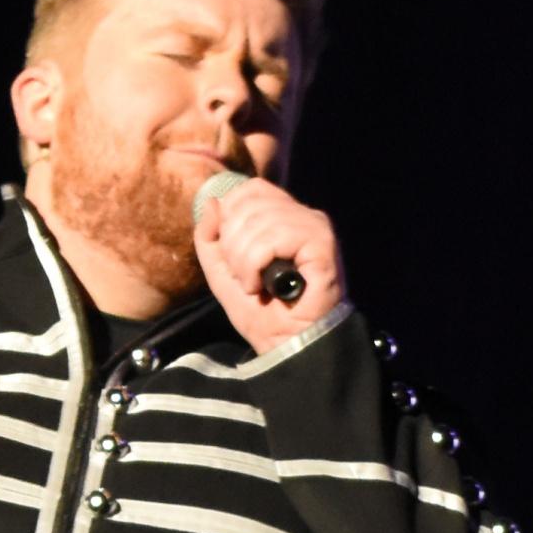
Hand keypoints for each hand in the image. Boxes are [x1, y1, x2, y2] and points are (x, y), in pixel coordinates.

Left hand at [194, 178, 346, 355]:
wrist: (285, 342)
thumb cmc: (260, 311)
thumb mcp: (221, 272)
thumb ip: (210, 238)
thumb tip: (212, 202)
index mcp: (282, 216)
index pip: (249, 190)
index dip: (229, 217)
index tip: (231, 255)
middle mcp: (302, 214)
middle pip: (248, 204)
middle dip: (231, 245)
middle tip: (242, 276)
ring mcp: (314, 226)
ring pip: (258, 221)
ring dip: (242, 261)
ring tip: (253, 285)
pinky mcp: (321, 242)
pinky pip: (273, 238)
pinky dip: (255, 265)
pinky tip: (263, 285)